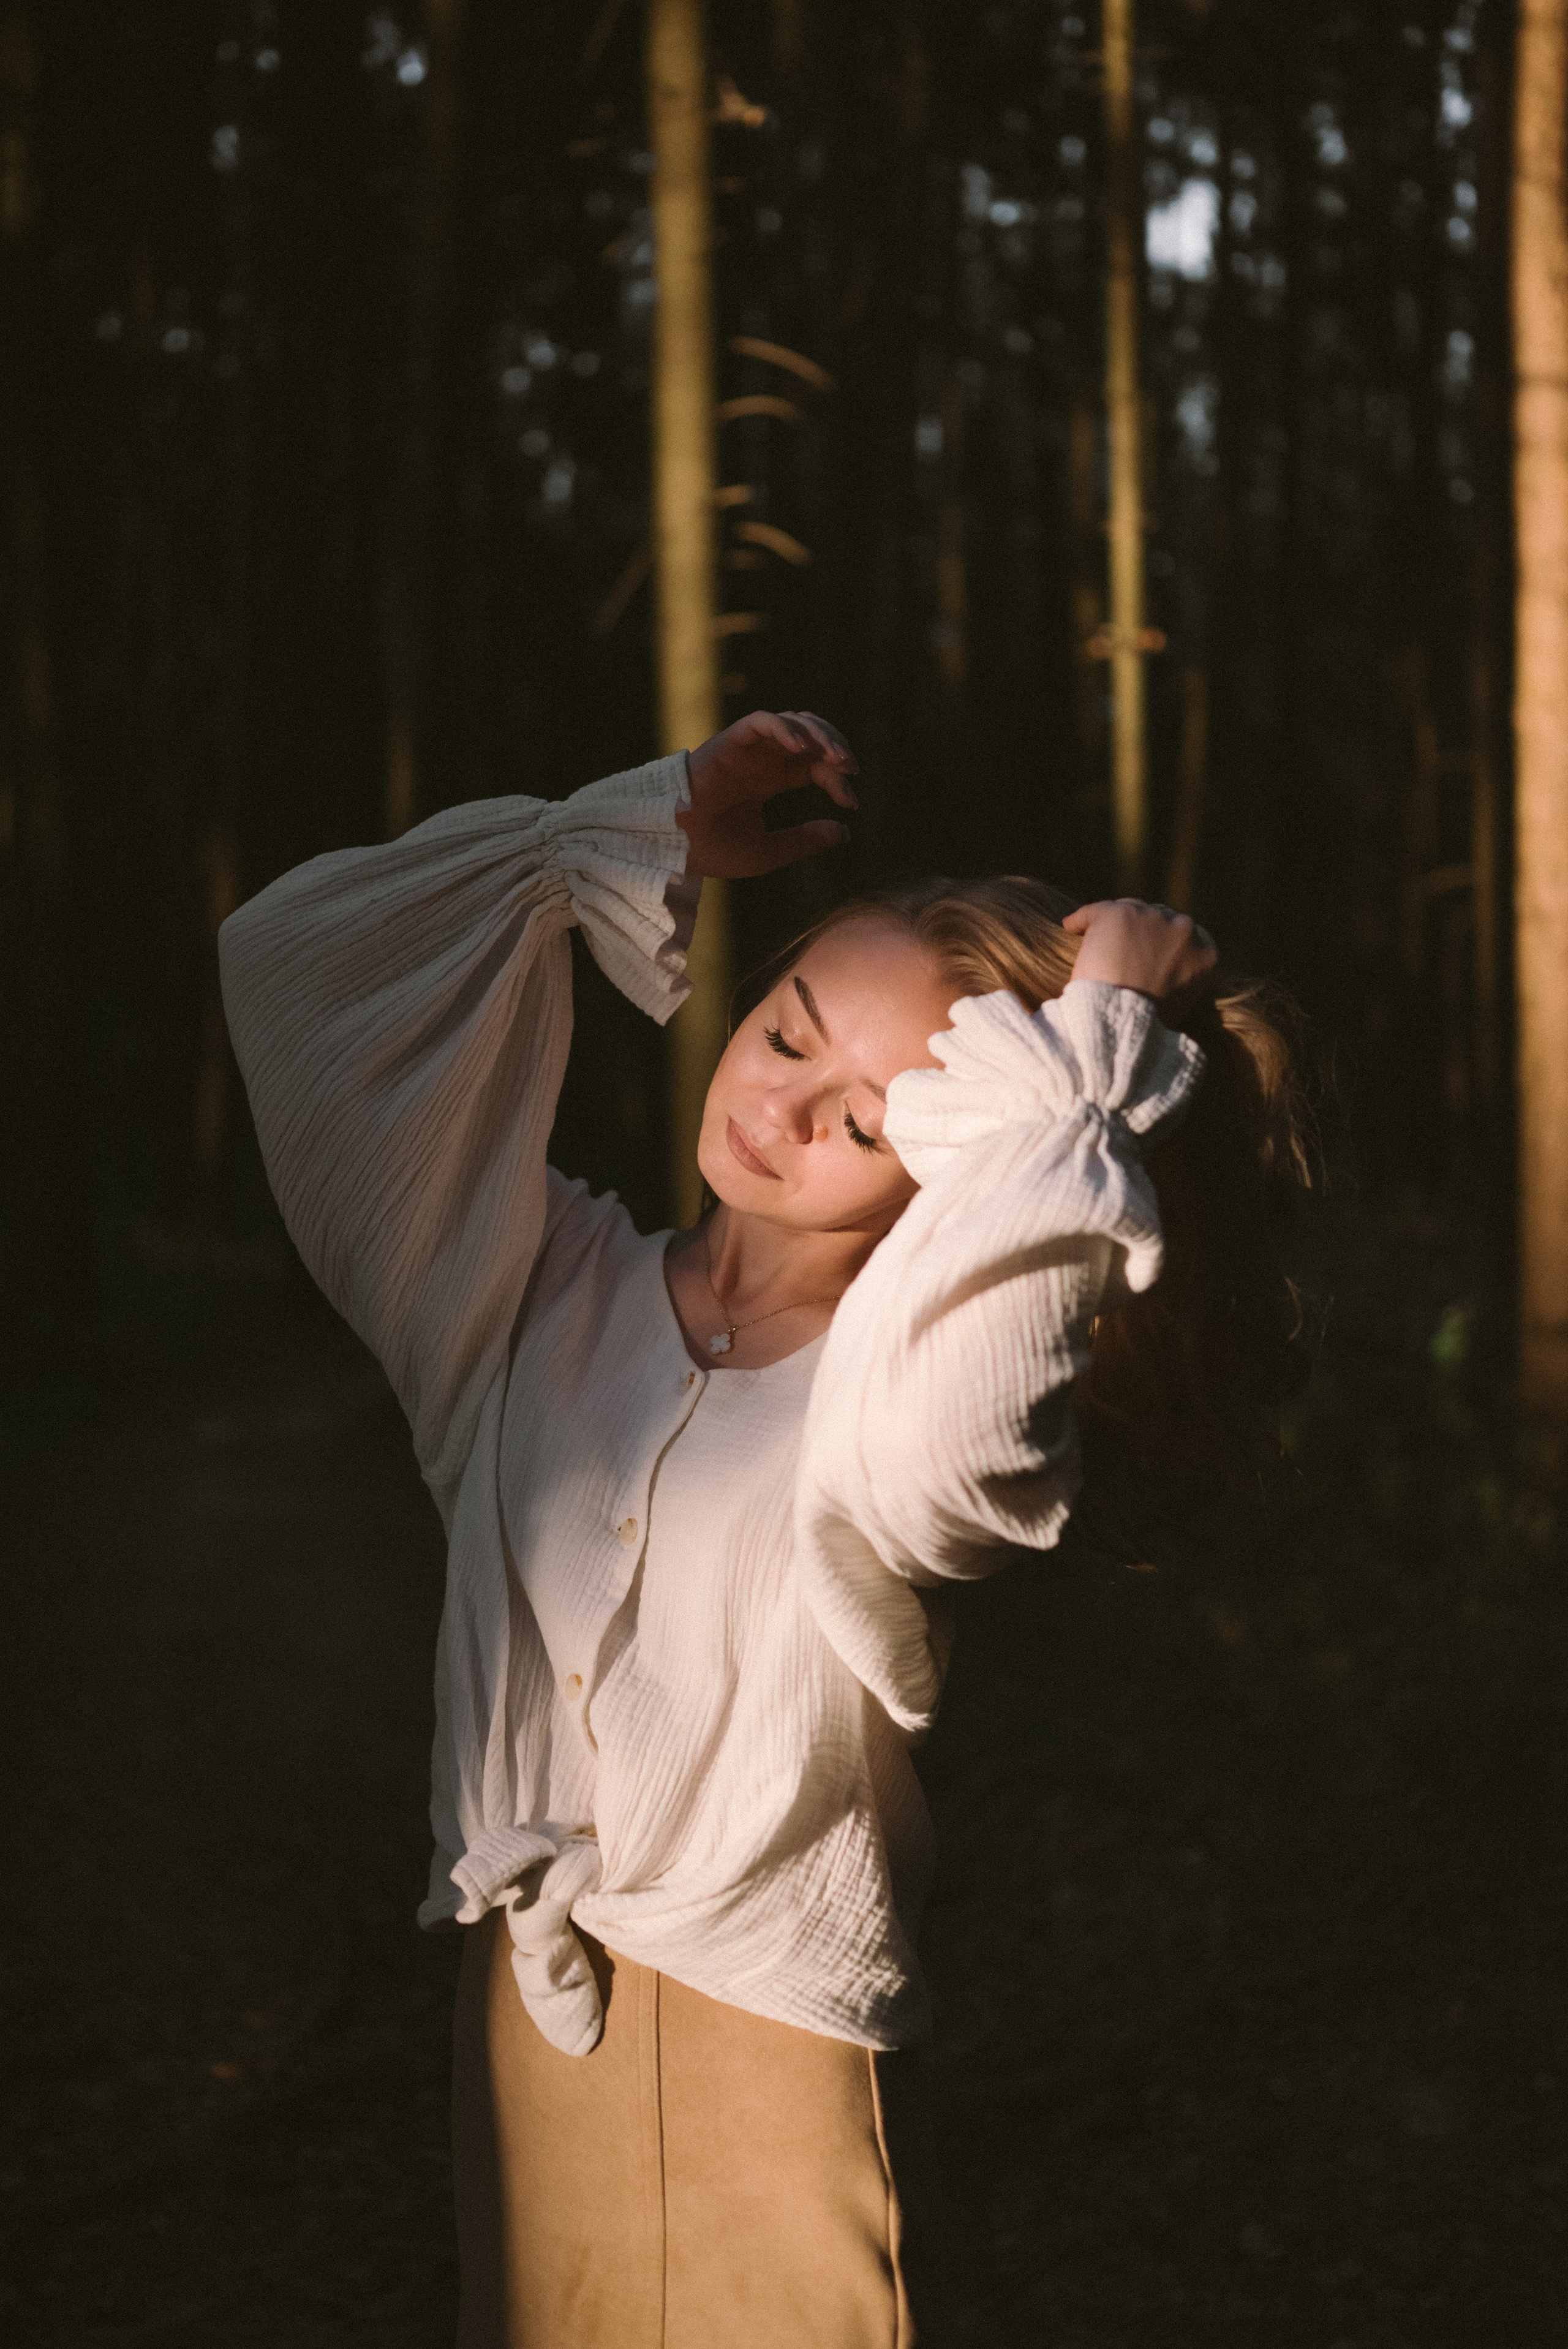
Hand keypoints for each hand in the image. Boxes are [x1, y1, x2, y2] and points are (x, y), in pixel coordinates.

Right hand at [679, 710, 858, 879]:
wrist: (672, 846)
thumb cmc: (712, 850)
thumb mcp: (769, 851)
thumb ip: (805, 841)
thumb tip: (846, 831)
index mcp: (770, 779)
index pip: (814, 767)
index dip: (837, 780)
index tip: (851, 803)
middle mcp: (761, 759)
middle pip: (810, 736)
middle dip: (835, 746)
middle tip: (851, 767)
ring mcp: (746, 748)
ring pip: (791, 721)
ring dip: (818, 733)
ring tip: (835, 756)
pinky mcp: (729, 741)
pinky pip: (761, 722)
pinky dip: (784, 728)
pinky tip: (802, 748)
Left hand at [1062, 898, 1217, 1010]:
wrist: (1119, 1024)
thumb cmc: (1144, 1024)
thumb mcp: (1179, 1003)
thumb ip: (1181, 979)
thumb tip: (1166, 974)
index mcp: (1207, 954)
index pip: (1185, 936)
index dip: (1164, 942)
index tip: (1148, 951)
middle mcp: (1185, 928)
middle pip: (1160, 917)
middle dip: (1143, 931)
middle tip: (1122, 947)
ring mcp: (1152, 918)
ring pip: (1130, 910)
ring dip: (1116, 926)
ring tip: (1097, 942)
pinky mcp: (1119, 915)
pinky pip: (1096, 911)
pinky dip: (1082, 920)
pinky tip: (1071, 928)